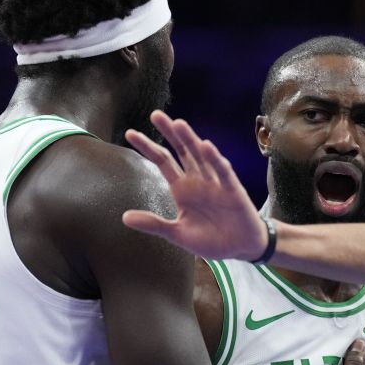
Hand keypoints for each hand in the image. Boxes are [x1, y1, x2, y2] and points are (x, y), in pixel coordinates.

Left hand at [122, 110, 269, 261]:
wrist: (240, 249)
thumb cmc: (210, 239)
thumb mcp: (177, 233)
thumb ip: (153, 224)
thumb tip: (124, 217)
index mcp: (182, 188)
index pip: (163, 161)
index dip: (147, 147)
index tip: (130, 133)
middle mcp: (197, 180)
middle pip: (181, 151)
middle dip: (169, 133)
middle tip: (156, 115)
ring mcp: (215, 183)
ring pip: (201, 156)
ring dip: (191, 140)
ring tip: (179, 124)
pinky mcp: (232, 190)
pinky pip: (223, 172)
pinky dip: (215, 160)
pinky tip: (206, 147)